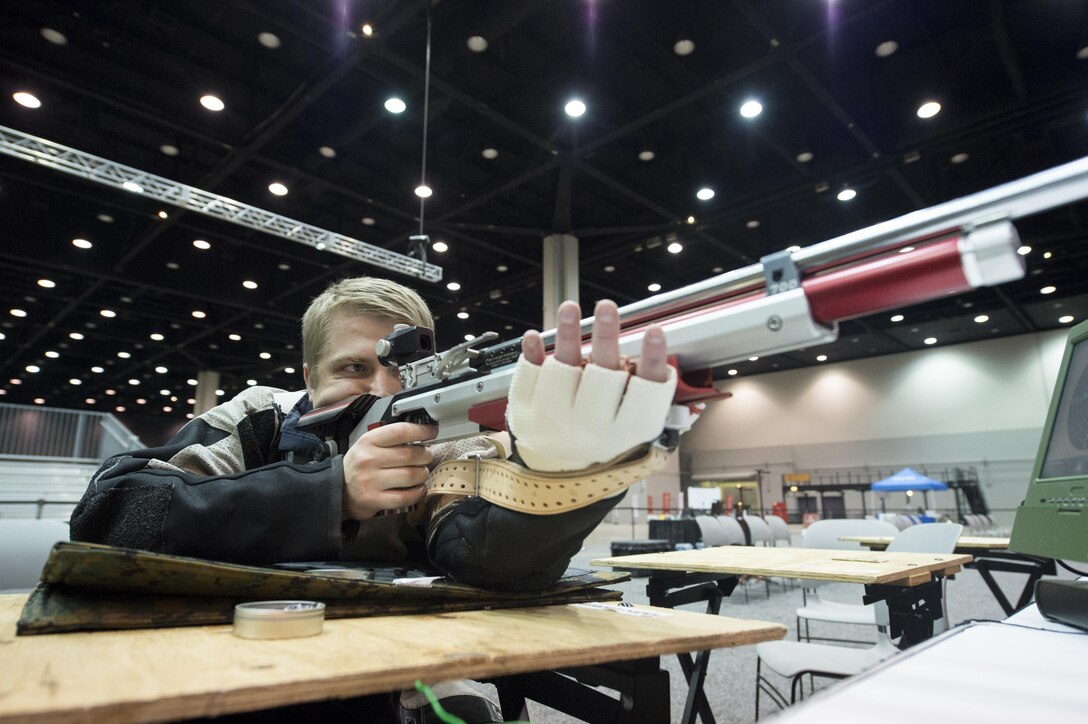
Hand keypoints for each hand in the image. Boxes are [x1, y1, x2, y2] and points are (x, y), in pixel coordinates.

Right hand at [341, 422, 436, 519]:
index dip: (421, 431)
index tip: (431, 432)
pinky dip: (418, 492)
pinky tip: (418, 488)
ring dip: (423, 474)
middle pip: (410, 454)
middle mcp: (368, 460)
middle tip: (426, 456)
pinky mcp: (374, 500)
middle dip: (425, 455)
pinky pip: (406, 497)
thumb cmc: (359, 465)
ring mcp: (371, 481)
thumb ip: (391, 438)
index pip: (400, 431)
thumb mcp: (368, 444)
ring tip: (421, 473)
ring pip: (411, 476)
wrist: (338, 489)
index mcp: (368, 441)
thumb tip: (423, 434)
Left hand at [510, 299, 676, 471]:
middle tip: (607, 308)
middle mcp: (593, 426)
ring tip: (570, 309)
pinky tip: (534, 338)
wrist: (560, 476)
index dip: (652, 361)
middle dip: (605, 337)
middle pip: (602, 376)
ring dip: (567, 335)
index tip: (655, 332)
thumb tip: (659, 353)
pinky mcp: (528, 413)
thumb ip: (647, 397)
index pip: (647, 392)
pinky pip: (528, 379)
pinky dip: (531, 356)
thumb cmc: (604, 445)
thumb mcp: (635, 431)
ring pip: (563, 371)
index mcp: (628, 430)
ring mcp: (558, 419)